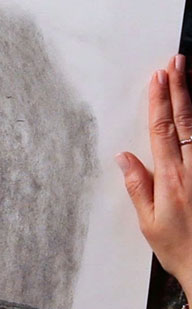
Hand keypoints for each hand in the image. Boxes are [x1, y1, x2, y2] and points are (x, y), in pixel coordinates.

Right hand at [117, 54, 191, 296]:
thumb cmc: (179, 247)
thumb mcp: (149, 222)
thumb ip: (138, 186)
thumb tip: (124, 157)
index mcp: (169, 178)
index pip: (162, 131)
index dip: (159, 102)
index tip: (158, 77)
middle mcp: (191, 169)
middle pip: (184, 121)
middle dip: (179, 89)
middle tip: (177, 62)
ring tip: (189, 74)